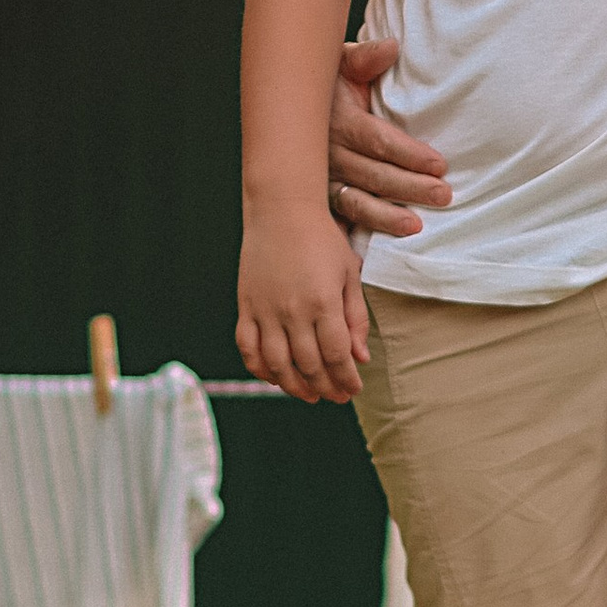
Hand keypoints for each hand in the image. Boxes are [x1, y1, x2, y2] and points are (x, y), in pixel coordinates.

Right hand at [237, 206, 370, 402]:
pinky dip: (260, 368)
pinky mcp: (246, 305)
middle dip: (326, 387)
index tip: (354, 388)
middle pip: (309, 365)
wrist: (282, 209)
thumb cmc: (322, 239)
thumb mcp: (349, 274)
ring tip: (310, 394)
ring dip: (295, 386)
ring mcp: (265, 309)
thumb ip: (356, 317)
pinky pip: (248, 348)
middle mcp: (292, 310)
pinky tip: (276, 376)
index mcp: (323, 302)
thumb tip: (360, 358)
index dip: (346, 379)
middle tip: (337, 396)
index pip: (336, 355)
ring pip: (277, 364)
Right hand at [327, 35, 453, 237]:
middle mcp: (327, 154)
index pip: (378, 140)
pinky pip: (340, 220)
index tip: (440, 164)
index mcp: (339, 121)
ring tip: (416, 226)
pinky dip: (357, 235)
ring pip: (356, 201)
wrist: (292, 106)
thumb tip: (391, 48)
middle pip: (373, 174)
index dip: (409, 154)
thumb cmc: (328, 83)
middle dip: (410, 186)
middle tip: (443, 195)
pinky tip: (375, 252)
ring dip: (386, 216)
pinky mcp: (319, 199)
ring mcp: (321, 179)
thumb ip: (365, 58)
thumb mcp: (341, 62)